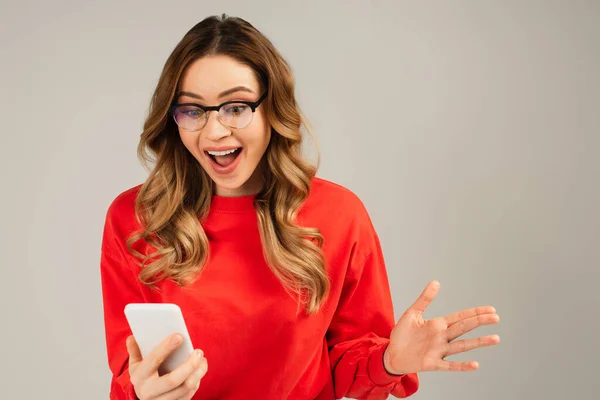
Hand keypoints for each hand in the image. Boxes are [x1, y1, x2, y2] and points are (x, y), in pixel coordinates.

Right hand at [126, 333, 207, 399]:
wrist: (142, 399)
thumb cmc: (143, 376)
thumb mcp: (135, 365)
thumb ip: (134, 351)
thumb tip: (132, 337)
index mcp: (139, 377)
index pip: (153, 360)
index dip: (166, 348)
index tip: (179, 336)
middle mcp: (149, 391)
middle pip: (173, 380)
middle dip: (189, 365)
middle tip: (199, 352)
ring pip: (185, 388)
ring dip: (198, 373)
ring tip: (202, 360)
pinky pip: (188, 395)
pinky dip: (197, 381)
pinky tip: (199, 370)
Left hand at [384, 280, 499, 373]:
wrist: (392, 354)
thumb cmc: (403, 334)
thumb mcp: (412, 313)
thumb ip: (424, 299)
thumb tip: (436, 282)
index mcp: (438, 325)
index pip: (460, 317)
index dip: (475, 313)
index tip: (491, 309)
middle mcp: (442, 337)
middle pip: (464, 328)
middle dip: (479, 322)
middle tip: (496, 317)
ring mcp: (439, 351)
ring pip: (462, 346)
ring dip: (478, 342)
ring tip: (495, 338)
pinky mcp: (432, 364)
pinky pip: (450, 366)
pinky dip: (462, 366)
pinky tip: (475, 364)